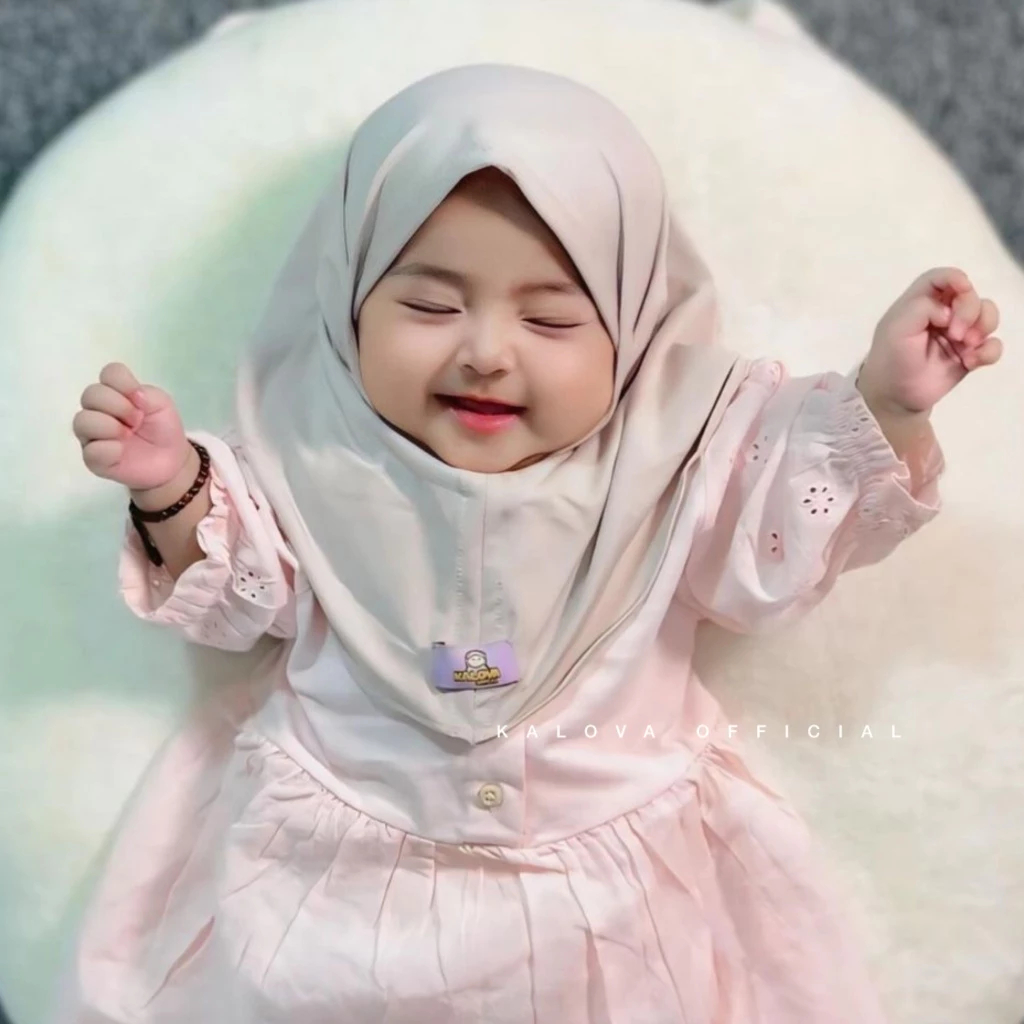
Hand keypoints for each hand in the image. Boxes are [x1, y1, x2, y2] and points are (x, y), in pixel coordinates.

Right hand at [73, 362, 191, 491]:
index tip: (141, 399)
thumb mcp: (162, 404)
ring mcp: (92, 434)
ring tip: (128, 435)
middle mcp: (97, 410)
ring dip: (110, 426)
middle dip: (118, 406)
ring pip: (82, 421)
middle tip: (137, 421)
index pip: (109, 373)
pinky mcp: (94, 459)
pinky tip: (122, 452)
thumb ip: (147, 394)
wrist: (171, 459)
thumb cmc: (162, 427)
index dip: (124, 383)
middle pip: (91, 394)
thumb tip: (132, 396)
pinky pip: (91, 450)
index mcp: (114, 392)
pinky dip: (109, 449)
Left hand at [859, 267, 1002, 414]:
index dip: (954, 277)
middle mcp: (942, 314)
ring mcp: (958, 334)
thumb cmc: (891, 358)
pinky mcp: (970, 354)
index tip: (963, 288)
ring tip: (966, 346)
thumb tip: (949, 312)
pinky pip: (993, 345)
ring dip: (983, 327)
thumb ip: (922, 308)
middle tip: (955, 333)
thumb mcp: (896, 328)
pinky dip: (988, 351)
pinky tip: (971, 362)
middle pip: (970, 295)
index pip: (940, 278)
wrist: (896, 397)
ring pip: (988, 315)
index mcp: (920, 303)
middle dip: (969, 310)